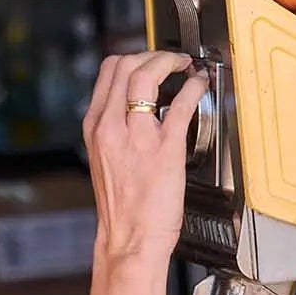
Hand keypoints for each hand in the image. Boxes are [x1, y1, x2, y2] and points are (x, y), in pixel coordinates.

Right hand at [83, 51, 208, 265]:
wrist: (128, 240)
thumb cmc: (122, 209)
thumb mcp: (105, 159)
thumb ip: (115, 130)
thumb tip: (133, 107)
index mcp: (96, 127)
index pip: (109, 71)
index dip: (134, 57)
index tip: (149, 60)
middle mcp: (111, 126)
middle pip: (126, 64)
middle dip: (152, 54)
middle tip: (169, 61)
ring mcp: (137, 136)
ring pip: (146, 75)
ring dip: (169, 62)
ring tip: (183, 66)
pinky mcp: (164, 148)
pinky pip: (180, 104)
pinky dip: (193, 87)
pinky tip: (199, 86)